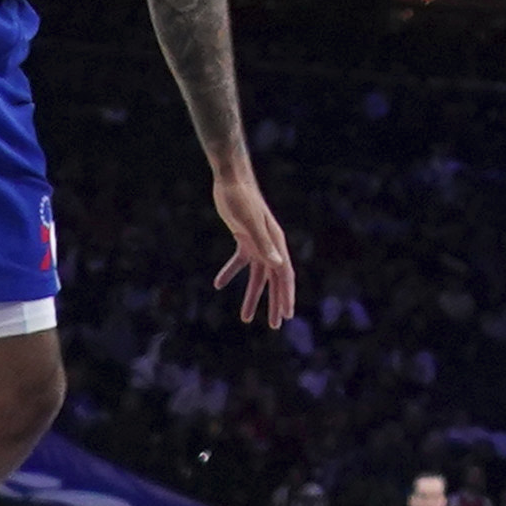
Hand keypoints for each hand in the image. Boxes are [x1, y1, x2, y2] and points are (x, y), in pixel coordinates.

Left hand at [212, 163, 298, 329]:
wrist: (231, 180)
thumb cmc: (242, 199)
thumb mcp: (250, 224)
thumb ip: (264, 245)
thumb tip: (278, 266)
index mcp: (276, 243)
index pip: (285, 275)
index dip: (287, 296)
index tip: (287, 316)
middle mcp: (270, 245)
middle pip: (274, 279)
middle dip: (274, 303)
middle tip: (274, 326)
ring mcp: (257, 242)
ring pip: (257, 275)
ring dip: (252, 295)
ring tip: (245, 318)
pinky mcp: (243, 238)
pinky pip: (239, 261)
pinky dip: (230, 272)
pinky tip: (218, 283)